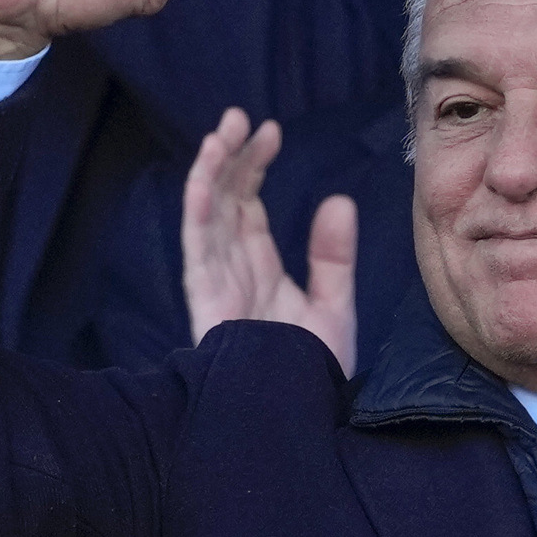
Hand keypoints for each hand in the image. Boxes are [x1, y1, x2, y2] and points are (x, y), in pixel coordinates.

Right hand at [182, 108, 357, 372]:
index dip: (254, 166)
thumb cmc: (309, 373)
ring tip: (222, 132)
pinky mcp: (207, 301)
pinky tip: (204, 178)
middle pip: (223, 202)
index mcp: (259, 270)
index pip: (247, 206)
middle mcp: (233, 271)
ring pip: (206, 215)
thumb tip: (339, 200)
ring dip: (210, 171)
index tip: (270, 131)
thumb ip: (333, 257)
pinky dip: (197, 211)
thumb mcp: (333, 307)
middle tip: (240, 117)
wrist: (297, 420)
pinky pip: (197, 248)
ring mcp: (216, 284)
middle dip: (228, 158)